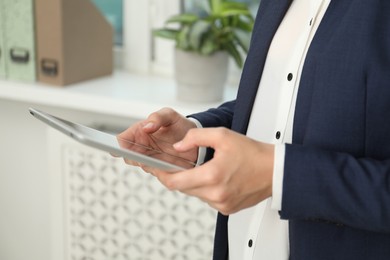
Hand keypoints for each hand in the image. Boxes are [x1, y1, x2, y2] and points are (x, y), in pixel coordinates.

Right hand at [117, 108, 198, 167]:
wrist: (195, 140)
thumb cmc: (179, 125)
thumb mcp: (170, 115)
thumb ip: (157, 117)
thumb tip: (146, 127)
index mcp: (138, 132)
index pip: (121, 140)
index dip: (117, 144)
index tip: (121, 147)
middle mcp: (141, 148)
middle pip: (128, 157)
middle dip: (133, 157)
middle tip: (141, 154)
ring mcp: (151, 160)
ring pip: (143, 166)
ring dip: (149, 164)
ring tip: (159, 158)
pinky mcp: (161, 170)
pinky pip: (157, 173)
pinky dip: (161, 170)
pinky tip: (169, 165)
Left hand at [152, 127, 274, 214]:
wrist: (275, 170)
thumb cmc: (253, 153)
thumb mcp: (222, 136)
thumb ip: (195, 137)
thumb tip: (178, 146)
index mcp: (212, 176)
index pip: (174, 182)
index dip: (161, 174)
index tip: (156, 168)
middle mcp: (216, 194)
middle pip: (183, 188)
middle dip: (178, 176)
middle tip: (177, 164)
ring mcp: (221, 204)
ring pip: (195, 194)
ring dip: (193, 182)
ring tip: (204, 168)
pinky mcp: (227, 208)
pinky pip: (207, 199)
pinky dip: (206, 189)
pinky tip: (216, 178)